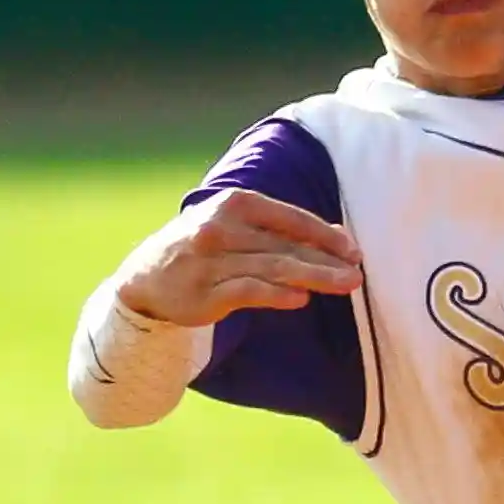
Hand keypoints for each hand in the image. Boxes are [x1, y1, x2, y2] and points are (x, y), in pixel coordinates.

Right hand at [115, 186, 363, 325]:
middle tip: (357, 273)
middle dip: (327, 260)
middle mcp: (222, 228)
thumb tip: (336, 236)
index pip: (290, 218)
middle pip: (286, 245)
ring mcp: (212, 261)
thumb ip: (279, 230)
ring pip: (273, 268)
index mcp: (234, 204)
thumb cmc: (202, 249)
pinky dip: (276, 295)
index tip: (353, 250)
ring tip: (345, 286)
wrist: (145, 280)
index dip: (324, 234)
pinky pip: (248, 292)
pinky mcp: (205, 293)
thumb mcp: (235, 226)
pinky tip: (301, 300)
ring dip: (314, 278)